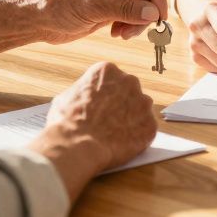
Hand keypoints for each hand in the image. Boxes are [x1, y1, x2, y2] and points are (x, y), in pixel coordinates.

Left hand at [30, 0, 168, 43]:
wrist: (38, 20)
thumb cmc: (59, 6)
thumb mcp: (94, 8)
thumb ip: (125, 9)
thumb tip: (153, 13)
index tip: (161, 17)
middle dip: (144, 13)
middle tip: (137, 31)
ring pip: (138, 6)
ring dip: (136, 22)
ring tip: (122, 34)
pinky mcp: (108, 6)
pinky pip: (129, 14)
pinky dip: (128, 25)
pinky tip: (116, 33)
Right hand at [31, 61, 156, 200]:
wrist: (76, 146)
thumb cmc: (66, 122)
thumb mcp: (66, 97)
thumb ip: (82, 92)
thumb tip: (84, 97)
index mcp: (107, 71)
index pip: (111, 79)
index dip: (105, 94)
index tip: (101, 105)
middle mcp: (129, 81)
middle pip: (129, 91)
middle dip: (121, 104)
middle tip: (109, 120)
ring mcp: (143, 103)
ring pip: (140, 109)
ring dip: (132, 119)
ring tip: (115, 134)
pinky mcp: (150, 125)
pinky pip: (146, 129)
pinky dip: (137, 137)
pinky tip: (122, 144)